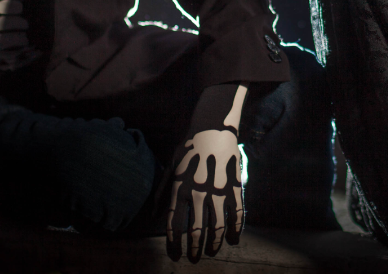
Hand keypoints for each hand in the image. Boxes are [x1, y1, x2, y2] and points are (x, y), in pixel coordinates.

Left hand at [167, 83, 247, 262]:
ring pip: (217, 227)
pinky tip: (233, 239)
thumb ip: (160, 193)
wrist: (212, 127)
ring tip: (211, 252)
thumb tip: (151, 215)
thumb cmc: (188, 147)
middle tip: (194, 259)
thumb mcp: (170, 167)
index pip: (174, 225)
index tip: (175, 256)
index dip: (174, 245)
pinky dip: (235, 230)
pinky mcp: (234, 186)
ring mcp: (218, 190)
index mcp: (180, 189)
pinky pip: (236, 213)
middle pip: (196, 231)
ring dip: (214, 244)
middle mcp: (198, 193)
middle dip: (194, 249)